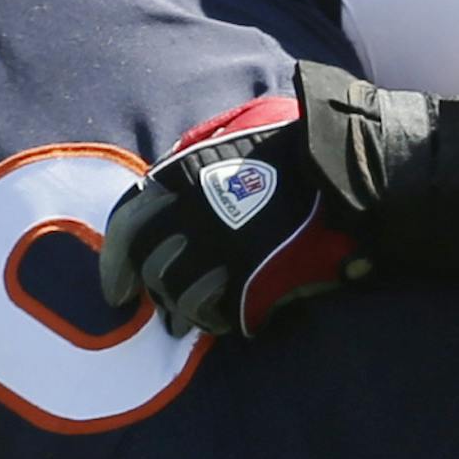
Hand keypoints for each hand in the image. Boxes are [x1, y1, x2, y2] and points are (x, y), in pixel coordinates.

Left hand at [101, 91, 366, 338]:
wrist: (344, 171)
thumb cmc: (287, 150)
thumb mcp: (226, 136)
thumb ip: (189, 161)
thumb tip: (159, 190)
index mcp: (179, 178)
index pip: (126, 228)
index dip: (114, 265)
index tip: (116, 291)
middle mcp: (193, 217)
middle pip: (154, 270)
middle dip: (156, 292)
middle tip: (166, 309)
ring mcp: (224, 253)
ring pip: (183, 300)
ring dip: (186, 313)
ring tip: (195, 319)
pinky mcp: (254, 283)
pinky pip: (220, 316)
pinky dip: (220, 321)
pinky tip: (230, 316)